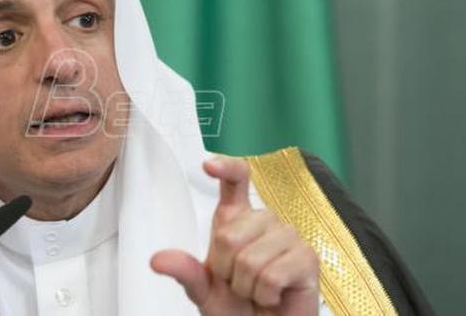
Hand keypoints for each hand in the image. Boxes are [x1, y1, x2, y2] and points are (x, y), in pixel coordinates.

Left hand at [151, 157, 319, 314]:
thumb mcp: (203, 290)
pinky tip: (274, 295)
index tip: (209, 165)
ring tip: (258, 290)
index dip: (226, 168)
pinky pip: (272, 275)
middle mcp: (264, 221)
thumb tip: (159, 260)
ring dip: (247, 287)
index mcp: (237, 220)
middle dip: (228, 271)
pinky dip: (265, 295)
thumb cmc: (238, 308)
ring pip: (250, 260)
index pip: (235, 182)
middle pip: (229, 236)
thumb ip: (184, 271)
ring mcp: (288, 237)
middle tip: (241, 283)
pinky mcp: (307, 257)